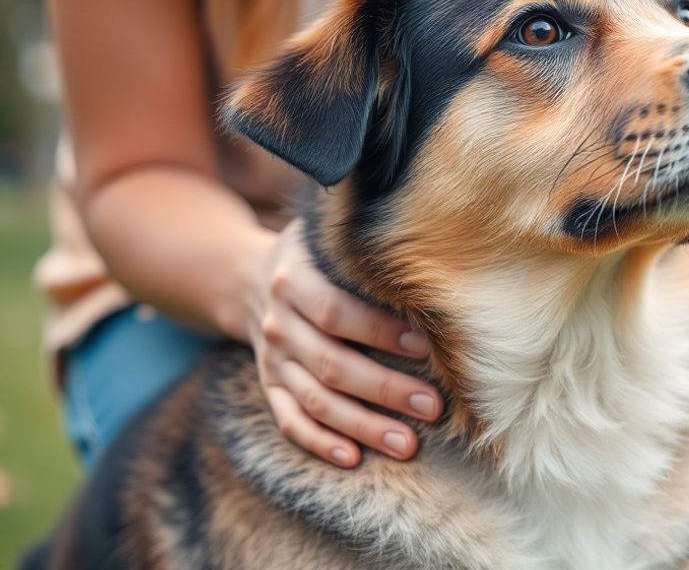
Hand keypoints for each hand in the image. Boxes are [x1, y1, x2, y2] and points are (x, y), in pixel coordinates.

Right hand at [241, 222, 442, 466]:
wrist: (247, 277)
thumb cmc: (316, 257)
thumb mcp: (328, 238)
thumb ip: (366, 249)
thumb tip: (434, 260)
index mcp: (293, 279)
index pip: (336, 311)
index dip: (379, 332)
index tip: (425, 347)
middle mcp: (279, 323)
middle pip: (332, 364)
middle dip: (385, 389)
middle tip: (433, 407)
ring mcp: (271, 359)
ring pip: (315, 400)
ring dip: (363, 425)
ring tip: (407, 444)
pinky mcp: (269, 386)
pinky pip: (289, 421)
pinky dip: (319, 442)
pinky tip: (353, 457)